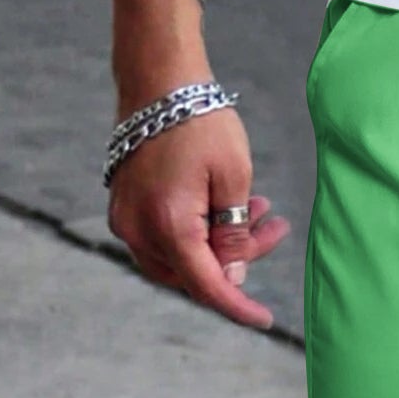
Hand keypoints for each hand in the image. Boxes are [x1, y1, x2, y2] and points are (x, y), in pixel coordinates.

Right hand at [106, 104, 291, 329]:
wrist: (157, 77)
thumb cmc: (200, 121)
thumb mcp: (234, 178)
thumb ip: (234, 235)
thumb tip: (233, 278)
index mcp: (169, 226)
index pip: (208, 286)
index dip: (239, 308)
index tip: (266, 320)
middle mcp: (139, 230)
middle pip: (195, 273)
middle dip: (238, 259)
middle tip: (274, 226)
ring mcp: (126, 219)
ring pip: (182, 257)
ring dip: (221, 243)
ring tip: (257, 210)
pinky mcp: (124, 207)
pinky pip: (165, 237)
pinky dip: (198, 230)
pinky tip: (226, 206)